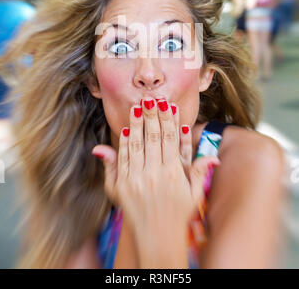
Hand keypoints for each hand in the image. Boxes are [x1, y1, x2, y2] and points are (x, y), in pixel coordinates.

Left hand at [92, 97, 219, 233]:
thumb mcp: (194, 194)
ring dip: (136, 124)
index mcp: (173, 173)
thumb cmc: (178, 215)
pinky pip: (123, 159)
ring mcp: (136, 179)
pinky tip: (126, 130)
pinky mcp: (122, 186)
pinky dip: (124, 143)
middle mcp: (154, 174)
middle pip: (152, 137)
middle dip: (151, 115)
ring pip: (136, 144)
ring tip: (137, 107)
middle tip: (150, 98)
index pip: (169, 139)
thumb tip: (214, 156)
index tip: (167, 105)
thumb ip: (200, 172)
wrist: (156, 238)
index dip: (167, 120)